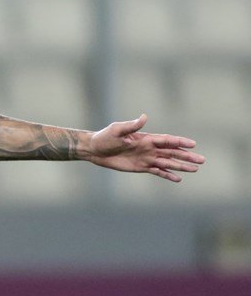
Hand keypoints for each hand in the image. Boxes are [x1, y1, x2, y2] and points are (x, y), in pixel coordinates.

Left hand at [84, 115, 204, 180]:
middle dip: (187, 156)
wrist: (94, 150)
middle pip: (172, 152)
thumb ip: (131, 125)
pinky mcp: (140, 167)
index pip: (167, 140)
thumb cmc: (104, 137)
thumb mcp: (117, 130)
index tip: (193, 144)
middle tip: (202, 160)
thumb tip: (144, 117)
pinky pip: (157, 172)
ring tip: (195, 169)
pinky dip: (167, 175)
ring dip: (181, 166)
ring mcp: (146, 158)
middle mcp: (149, 148)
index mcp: (145, 138)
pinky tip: (178, 178)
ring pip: (167, 163)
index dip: (180, 142)